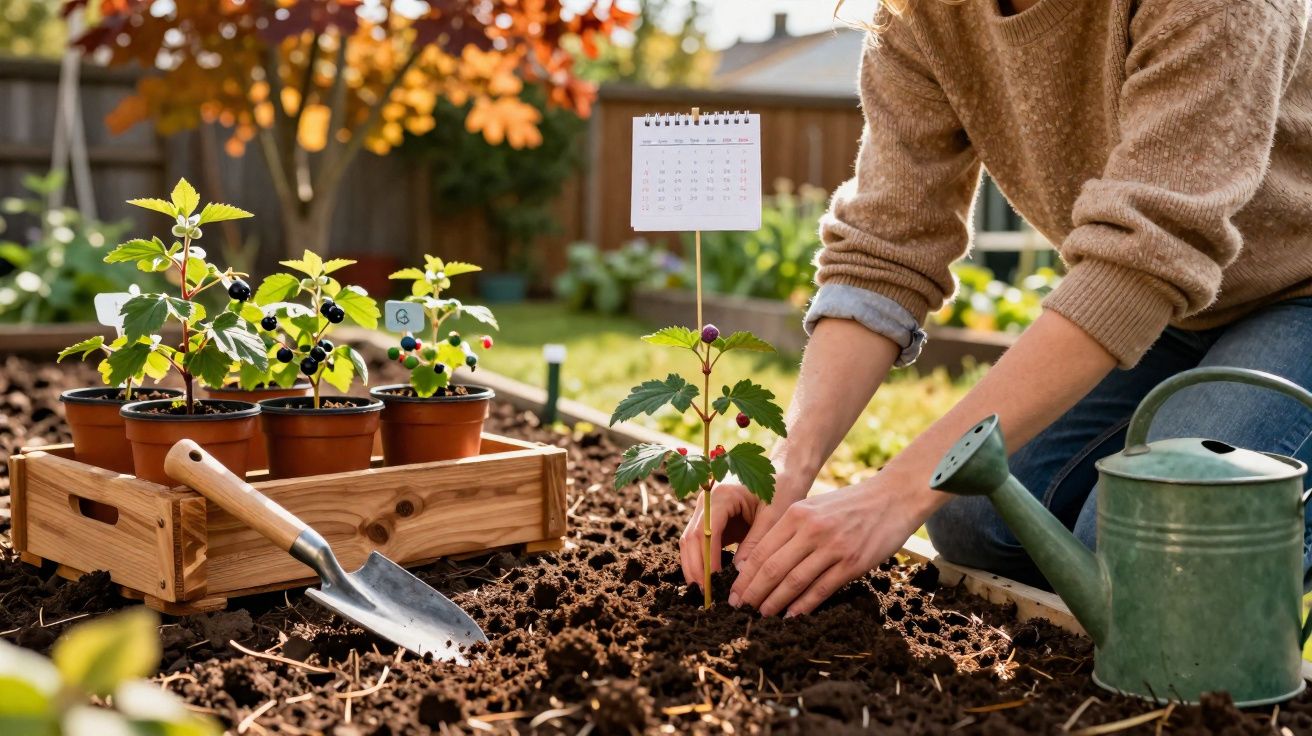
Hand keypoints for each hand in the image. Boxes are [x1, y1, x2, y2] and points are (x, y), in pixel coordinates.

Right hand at [678, 476, 803, 588]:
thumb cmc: (783, 488)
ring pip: (692, 541)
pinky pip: (703, 542)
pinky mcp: (714, 519)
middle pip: (691, 538)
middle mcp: (707, 500)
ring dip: (697, 566)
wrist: (785, 471)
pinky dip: (705, 561)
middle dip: (696, 568)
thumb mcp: (774, 516)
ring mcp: (708, 509)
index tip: (713, 586)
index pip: (705, 533)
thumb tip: (740, 575)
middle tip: (706, 596)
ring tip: (707, 593)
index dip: (706, 561)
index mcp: (721, 494)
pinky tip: (714, 581)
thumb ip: (756, 543)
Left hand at [728, 477, 927, 616]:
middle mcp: (810, 529)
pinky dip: (803, 606)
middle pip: (772, 568)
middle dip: (752, 593)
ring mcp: (832, 547)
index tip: (733, 594)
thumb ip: (789, 530)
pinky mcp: (852, 563)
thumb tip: (761, 561)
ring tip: (760, 616)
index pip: (761, 550)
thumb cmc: (849, 505)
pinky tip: (791, 616)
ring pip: (793, 581)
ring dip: (773, 603)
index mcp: (796, 514)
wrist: (892, 498)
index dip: (744, 576)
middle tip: (739, 611)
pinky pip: (820, 589)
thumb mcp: (813, 507)